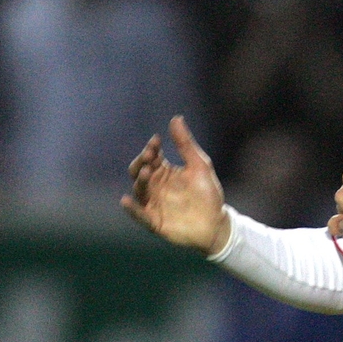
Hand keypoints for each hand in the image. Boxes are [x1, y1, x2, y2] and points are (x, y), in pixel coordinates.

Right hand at [120, 116, 229, 255]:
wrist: (217, 223)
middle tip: (149, 155)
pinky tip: (126, 201)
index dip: (151, 148)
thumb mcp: (199, 166)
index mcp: (164, 172)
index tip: (156, 141)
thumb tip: (176, 118)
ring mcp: (153, 204)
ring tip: (147, 171)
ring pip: (139, 190)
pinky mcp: (154, 221)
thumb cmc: (208, 194)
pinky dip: (132, 209)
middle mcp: (155, 186)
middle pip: (139, 170)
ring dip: (140, 180)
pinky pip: (139, 215)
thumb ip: (186, 145)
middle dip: (141, 161)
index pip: (151, 156)